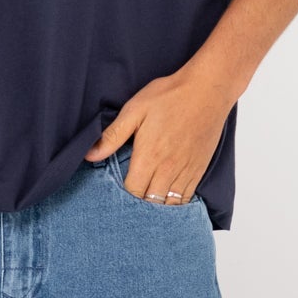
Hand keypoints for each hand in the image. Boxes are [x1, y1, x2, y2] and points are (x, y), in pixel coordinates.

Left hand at [83, 66, 236, 204]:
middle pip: (150, 203)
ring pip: (169, 205)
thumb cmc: (169, 96)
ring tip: (146, 205)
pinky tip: (167, 201)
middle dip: (138, 205)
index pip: (132, 192)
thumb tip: (90, 155)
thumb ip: (113, 136)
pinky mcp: (199, 169)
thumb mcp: (135, 110)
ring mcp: (186, 171)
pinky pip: (187, 198)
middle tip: (129, 201)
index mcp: (149, 157)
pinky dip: (176, 204)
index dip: (122, 196)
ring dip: (156, 208)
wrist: (208, 89)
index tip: (115, 193)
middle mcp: (168, 169)